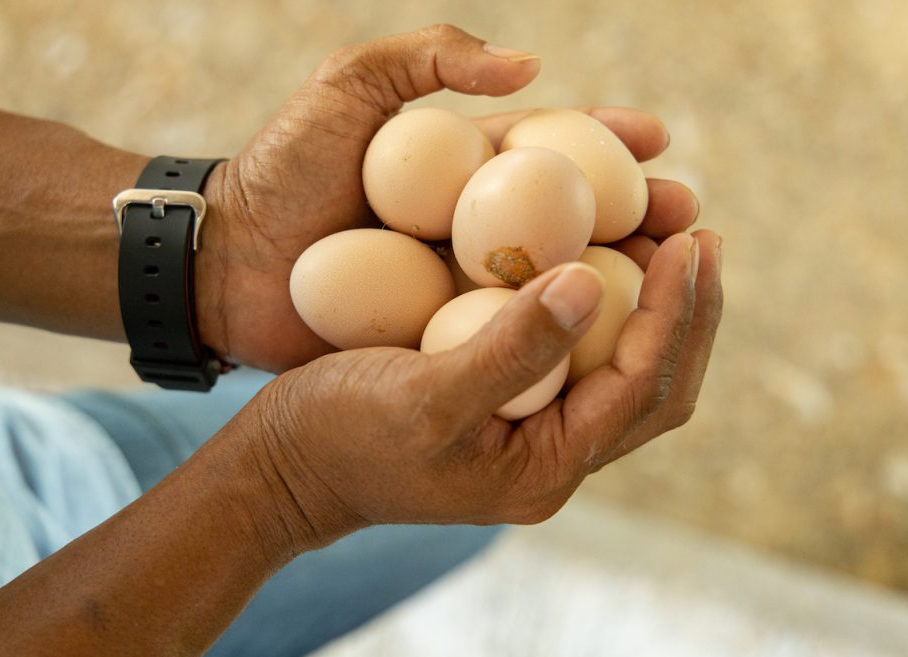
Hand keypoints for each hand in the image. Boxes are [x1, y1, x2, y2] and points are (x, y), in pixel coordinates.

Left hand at [195, 24, 699, 372]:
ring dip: (613, 286)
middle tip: (685, 230)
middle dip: (634, 220)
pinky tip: (600, 348)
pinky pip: (507, 341)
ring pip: (552, 286)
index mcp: (458, 167)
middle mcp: (469, 227)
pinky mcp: (439, 340)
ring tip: (665, 290)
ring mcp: (457, 288)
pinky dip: (555, 343)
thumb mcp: (347, 89)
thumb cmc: (279, 170)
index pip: (553, 150)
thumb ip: (427, 57)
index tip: (661, 146)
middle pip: (572, 220)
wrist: (222, 265)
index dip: (611, 146)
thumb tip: (530, 69)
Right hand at [234, 229, 721, 549]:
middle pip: (656, 389)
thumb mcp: (424, 394)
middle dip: (689, 314)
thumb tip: (591, 283)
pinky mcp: (508, 408)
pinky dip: (607, 311)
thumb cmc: (342, 435)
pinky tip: (601, 262)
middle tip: (702, 236)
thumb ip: (511, 347)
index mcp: (544, 468)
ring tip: (671, 242)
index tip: (690, 239)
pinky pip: (582, 359)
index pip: (642, 387)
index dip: (674, 311)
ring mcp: (532, 435)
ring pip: (626, 375)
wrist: (285, 466)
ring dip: (657, 312)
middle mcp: (552, 459)